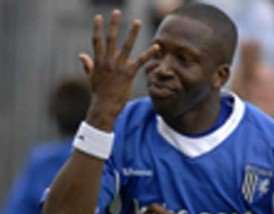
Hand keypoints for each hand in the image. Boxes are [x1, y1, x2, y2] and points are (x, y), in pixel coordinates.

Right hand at [79, 9, 159, 129]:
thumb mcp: (91, 78)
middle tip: (117, 12)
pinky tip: (157, 47)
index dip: (97, 28)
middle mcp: (108, 62)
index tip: (99, 17)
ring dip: (132, 33)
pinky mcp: (128, 74)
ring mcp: (118, 67)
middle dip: (114, 25)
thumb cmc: (98, 93)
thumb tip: (81, 55)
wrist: (104, 107)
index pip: (97, 41)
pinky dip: (149, 53)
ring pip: (126, 46)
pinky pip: (140, 61)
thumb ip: (88, 65)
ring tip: (137, 22)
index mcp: (99, 61)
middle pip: (111, 39)